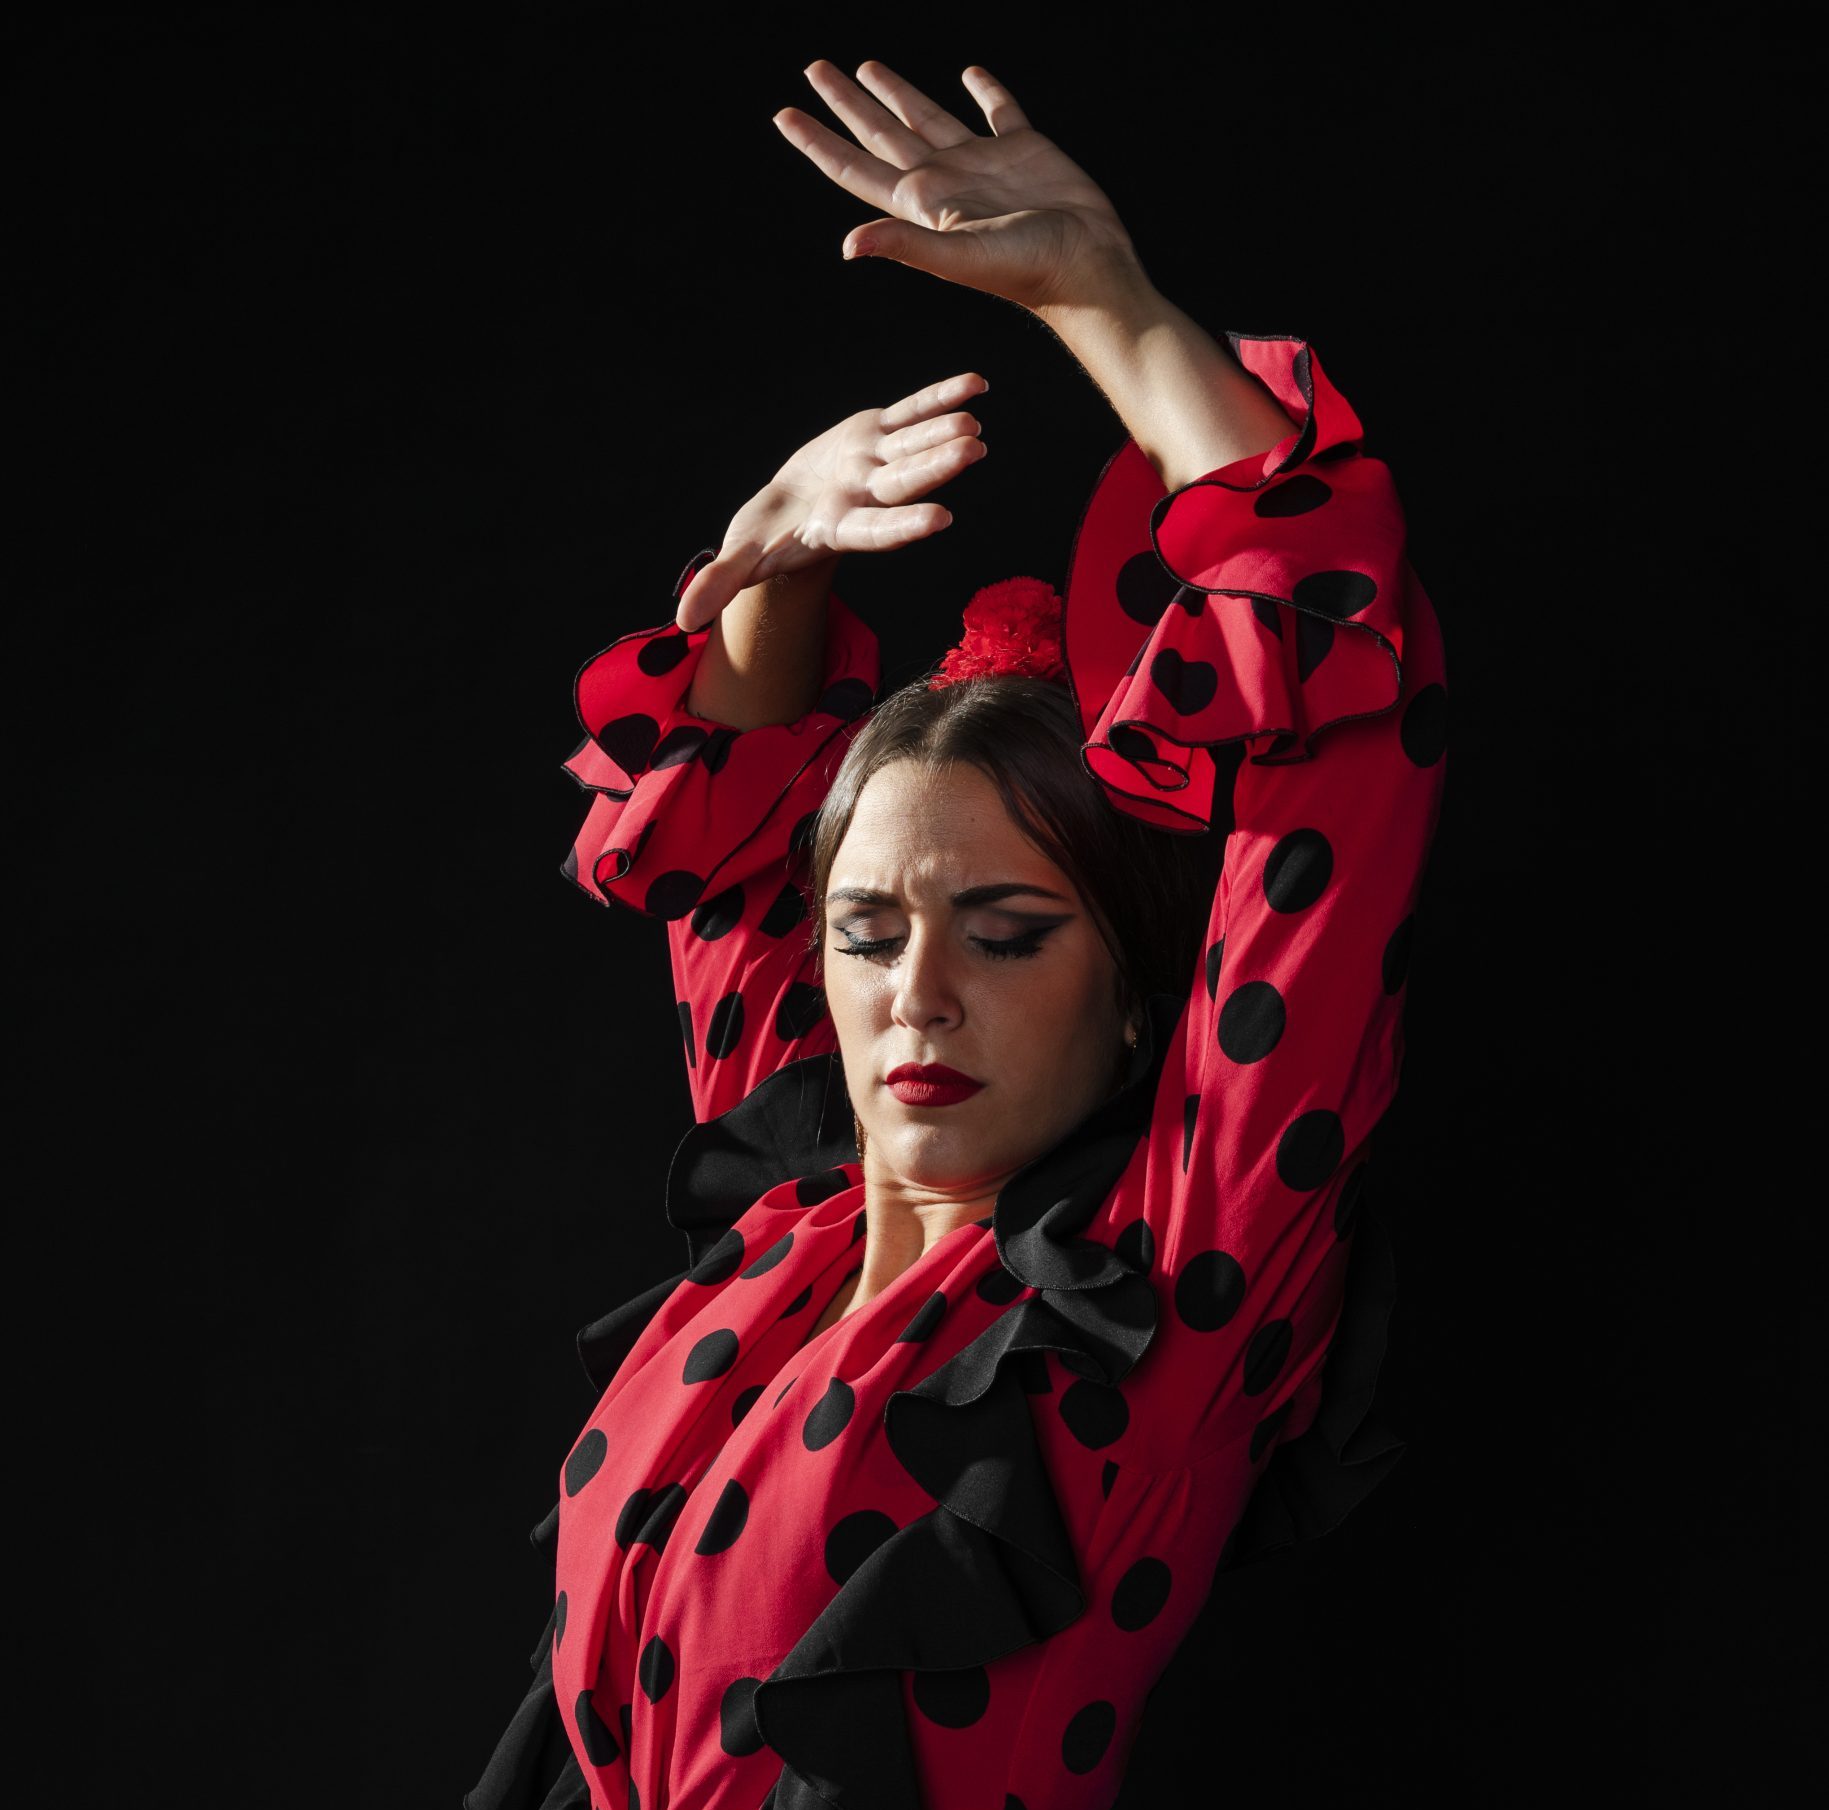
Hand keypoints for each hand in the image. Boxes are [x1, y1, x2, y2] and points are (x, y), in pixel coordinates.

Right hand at [676, 370, 989, 632]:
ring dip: (944, 433)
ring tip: (975, 423)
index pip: (875, 530)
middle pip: (905, 482)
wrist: (790, 513)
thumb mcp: (742, 560)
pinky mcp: (875, 433)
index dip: (905, 524)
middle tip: (973, 450)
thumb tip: (683, 622)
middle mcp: (865, 496)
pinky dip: (940, 398)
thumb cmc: (767, 541)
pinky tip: (975, 385)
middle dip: (936, 467)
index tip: (940, 520)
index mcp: (839, 528)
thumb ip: (719, 585)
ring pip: (914, 446)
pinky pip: (911, 412)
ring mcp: (874, 464)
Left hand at [774, 60, 1143, 312]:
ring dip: (895, 92)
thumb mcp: (959, 257)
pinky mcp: (1023, 149)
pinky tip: (969, 74)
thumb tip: (847, 247)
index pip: (854, 166)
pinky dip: (983, 90)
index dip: (817, 141)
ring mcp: (981, 164)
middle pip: (879, 133)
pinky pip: (996, 111)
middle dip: (845, 103)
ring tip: (866, 66)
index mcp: (921, 202)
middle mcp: (944, 180)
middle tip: (813, 69)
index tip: (783, 113)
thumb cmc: (1027, 269)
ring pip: (925, 116)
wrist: (1087, 267)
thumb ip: (905, 245)